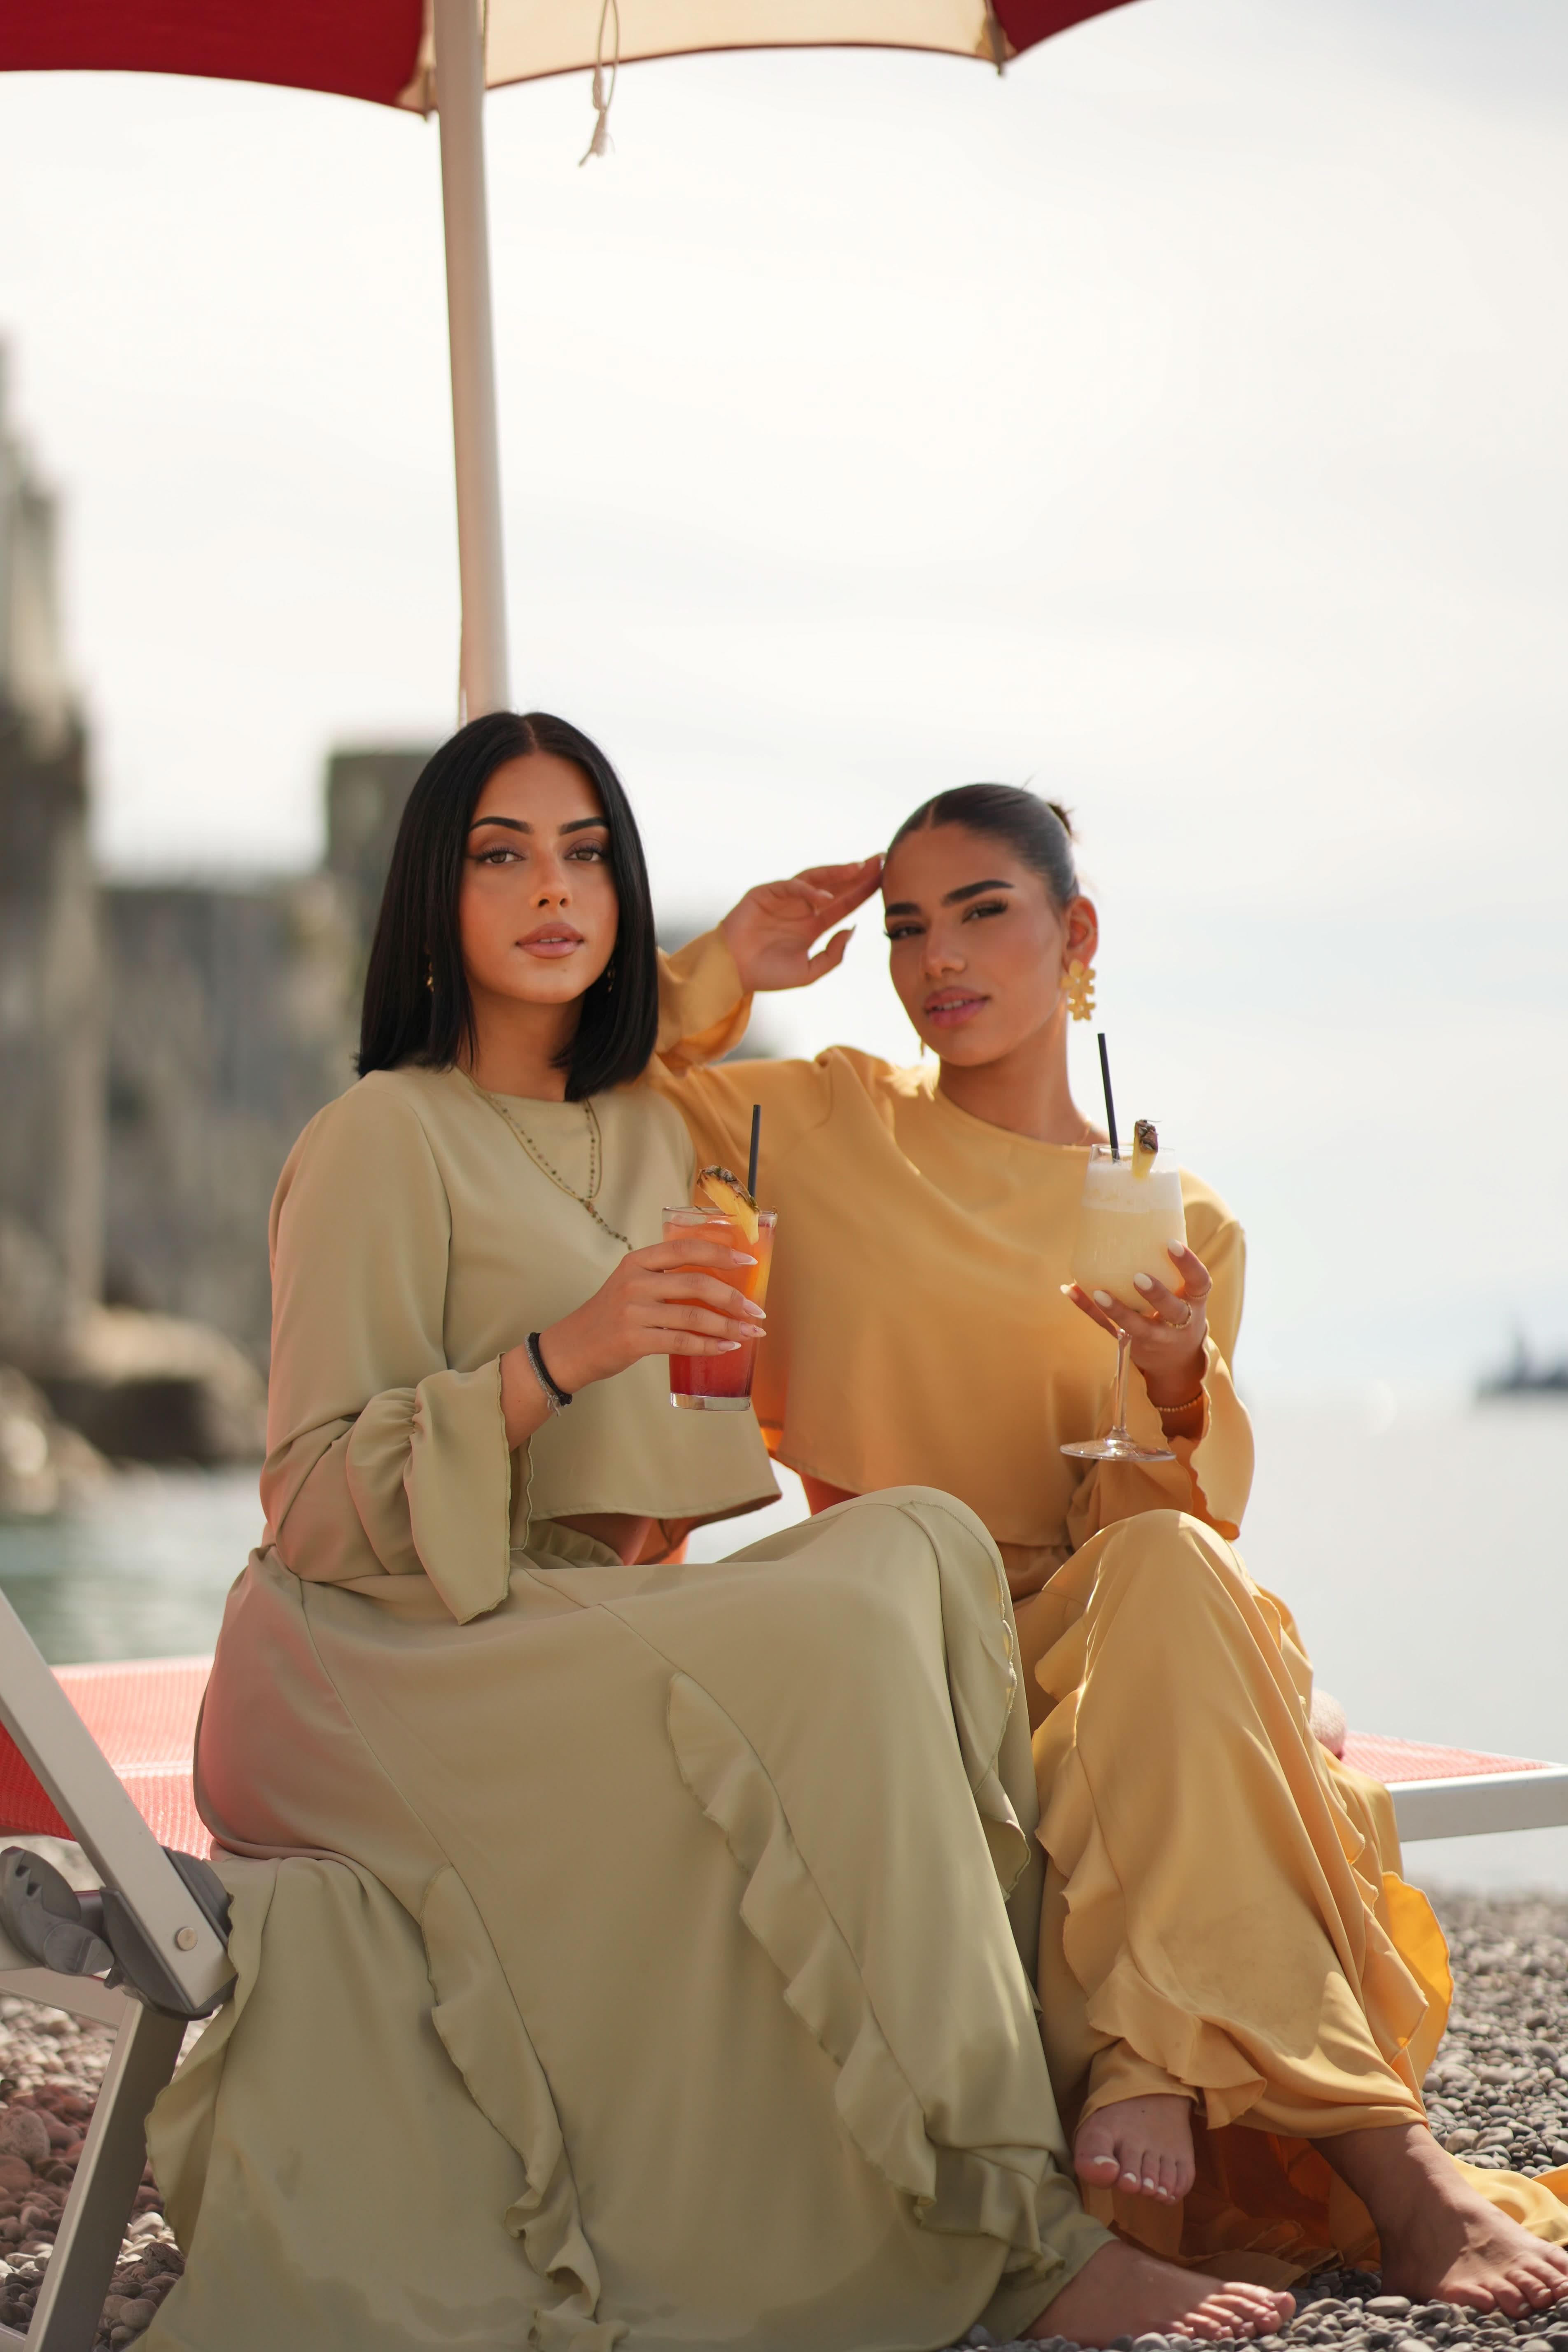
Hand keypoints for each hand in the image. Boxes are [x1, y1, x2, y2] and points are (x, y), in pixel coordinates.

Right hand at [536, 1234, 763, 1397]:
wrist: (572, 1348)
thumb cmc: (610, 1316)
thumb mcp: (631, 1285)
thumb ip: (665, 1278)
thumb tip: (718, 1281)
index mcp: (637, 1262)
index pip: (686, 1249)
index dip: (720, 1252)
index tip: (748, 1261)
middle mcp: (635, 1282)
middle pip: (695, 1284)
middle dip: (733, 1297)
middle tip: (756, 1310)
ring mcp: (633, 1312)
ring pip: (692, 1316)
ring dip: (727, 1326)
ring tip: (750, 1333)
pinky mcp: (633, 1340)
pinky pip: (680, 1342)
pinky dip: (708, 1345)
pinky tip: (726, 1348)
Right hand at [720, 858, 882, 993]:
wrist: (733, 973)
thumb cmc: (768, 974)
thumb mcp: (809, 972)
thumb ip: (833, 954)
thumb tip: (852, 928)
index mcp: (812, 925)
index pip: (844, 903)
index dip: (864, 889)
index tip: (885, 877)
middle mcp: (801, 908)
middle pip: (836, 885)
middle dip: (858, 872)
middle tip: (881, 859)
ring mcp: (784, 898)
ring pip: (816, 879)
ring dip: (838, 872)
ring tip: (860, 867)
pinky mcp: (766, 893)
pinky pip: (791, 886)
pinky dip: (808, 890)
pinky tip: (825, 897)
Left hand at [1064, 1242, 1211, 1410]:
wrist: (1177, 1361)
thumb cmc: (1178, 1312)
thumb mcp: (1186, 1295)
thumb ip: (1170, 1270)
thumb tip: (1137, 1225)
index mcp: (1194, 1303)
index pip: (1199, 1282)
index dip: (1188, 1264)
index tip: (1171, 1243)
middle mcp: (1179, 1323)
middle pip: (1171, 1310)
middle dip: (1156, 1294)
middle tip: (1138, 1277)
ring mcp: (1155, 1337)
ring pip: (1137, 1327)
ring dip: (1117, 1310)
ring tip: (1099, 1292)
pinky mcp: (1131, 1344)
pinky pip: (1108, 1328)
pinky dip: (1090, 1310)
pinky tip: (1072, 1291)